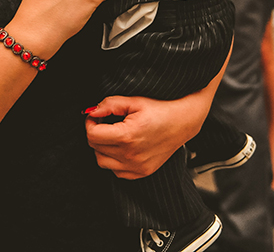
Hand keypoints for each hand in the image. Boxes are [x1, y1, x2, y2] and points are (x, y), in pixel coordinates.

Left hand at [85, 93, 212, 178]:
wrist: (183, 122)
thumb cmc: (161, 110)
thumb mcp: (134, 101)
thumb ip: (109, 104)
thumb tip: (91, 111)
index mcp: (127, 136)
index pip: (92, 135)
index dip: (90, 123)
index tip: (96, 117)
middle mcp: (131, 155)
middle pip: (95, 148)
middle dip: (96, 133)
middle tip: (105, 123)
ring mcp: (136, 167)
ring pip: (102, 162)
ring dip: (102, 149)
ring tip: (113, 136)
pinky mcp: (142, 173)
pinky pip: (116, 172)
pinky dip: (114, 161)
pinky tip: (122, 148)